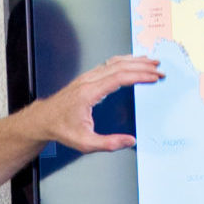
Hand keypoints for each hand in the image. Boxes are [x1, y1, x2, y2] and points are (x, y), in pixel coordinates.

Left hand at [26, 54, 162, 152]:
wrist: (43, 120)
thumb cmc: (61, 129)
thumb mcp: (85, 142)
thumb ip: (109, 143)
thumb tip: (130, 141)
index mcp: (89, 93)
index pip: (119, 78)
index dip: (139, 75)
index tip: (154, 77)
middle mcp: (88, 81)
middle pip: (119, 66)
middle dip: (142, 66)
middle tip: (159, 69)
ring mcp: (87, 77)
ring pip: (114, 62)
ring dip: (134, 60)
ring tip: (151, 61)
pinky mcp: (87, 78)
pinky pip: (108, 64)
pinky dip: (124, 61)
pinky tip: (132, 62)